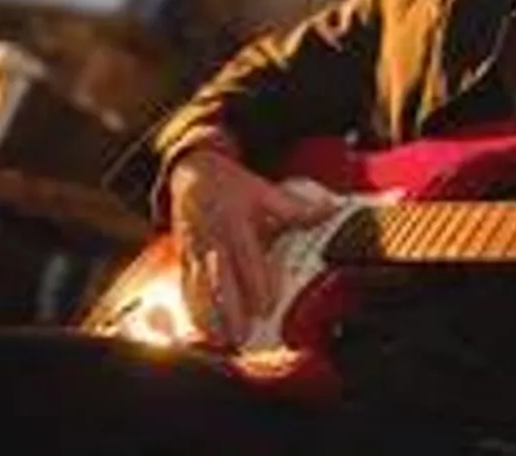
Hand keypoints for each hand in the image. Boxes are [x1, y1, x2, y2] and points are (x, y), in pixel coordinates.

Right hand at [169, 148, 341, 347]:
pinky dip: (192, 310)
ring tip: (222, 341)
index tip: (266, 307)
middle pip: (219, 280)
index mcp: (235, 224)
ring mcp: (196, 251)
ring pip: (199, 288)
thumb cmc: (233, 186)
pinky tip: (201, 331)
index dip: (255, 284)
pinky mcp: (185, 258)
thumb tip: (331, 211)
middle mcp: (213, 241)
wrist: (193, 173)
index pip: (246, 258)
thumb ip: (296, 209)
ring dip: (209, 317)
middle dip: (229, 310)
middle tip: (242, 336)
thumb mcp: (264, 191)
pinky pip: (185, 287)